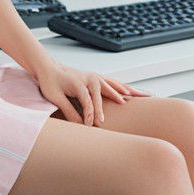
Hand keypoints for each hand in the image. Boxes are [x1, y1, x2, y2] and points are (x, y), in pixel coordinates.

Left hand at [34, 59, 149, 126]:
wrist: (49, 69)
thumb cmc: (51, 83)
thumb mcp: (55, 98)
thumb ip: (68, 111)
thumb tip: (79, 125)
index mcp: (78, 82)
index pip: (88, 101)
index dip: (91, 113)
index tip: (93, 125)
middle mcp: (89, 78)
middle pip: (105, 92)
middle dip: (114, 102)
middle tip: (126, 113)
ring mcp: (95, 77)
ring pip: (115, 85)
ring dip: (129, 91)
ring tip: (144, 96)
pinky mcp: (96, 78)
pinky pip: (113, 83)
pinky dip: (124, 88)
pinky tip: (132, 93)